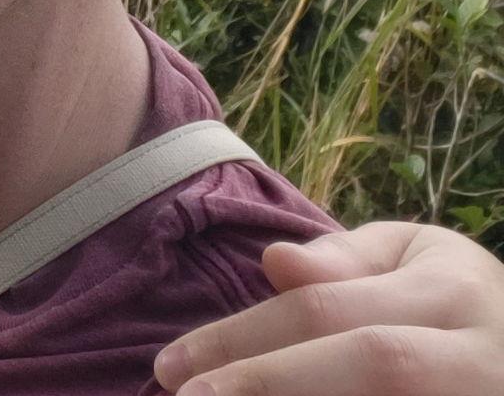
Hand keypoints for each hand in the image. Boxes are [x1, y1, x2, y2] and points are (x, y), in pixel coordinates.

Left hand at [154, 220, 503, 395]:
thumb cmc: (463, 303)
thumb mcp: (418, 259)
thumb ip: (345, 262)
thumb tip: (274, 262)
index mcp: (451, 294)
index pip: (326, 311)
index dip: (242, 338)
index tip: (170, 366)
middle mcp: (477, 360)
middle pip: (367, 368)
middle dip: (265, 386)